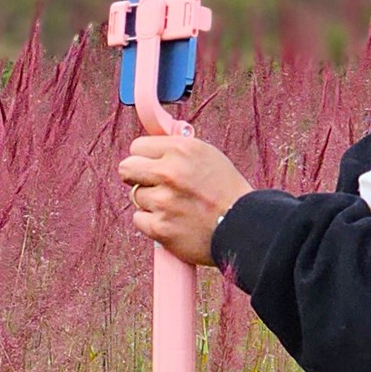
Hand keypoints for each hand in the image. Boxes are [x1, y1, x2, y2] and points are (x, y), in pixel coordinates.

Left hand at [117, 134, 252, 266]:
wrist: (244, 227)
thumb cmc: (227, 191)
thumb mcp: (207, 156)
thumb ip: (176, 149)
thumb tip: (150, 144)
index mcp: (182, 150)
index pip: (137, 146)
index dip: (145, 156)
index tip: (152, 164)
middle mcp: (170, 172)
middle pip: (126, 168)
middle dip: (136, 176)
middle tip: (152, 184)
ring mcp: (163, 201)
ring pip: (136, 196)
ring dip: (151, 202)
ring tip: (175, 206)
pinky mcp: (159, 227)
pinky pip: (139, 220)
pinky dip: (152, 222)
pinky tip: (173, 221)